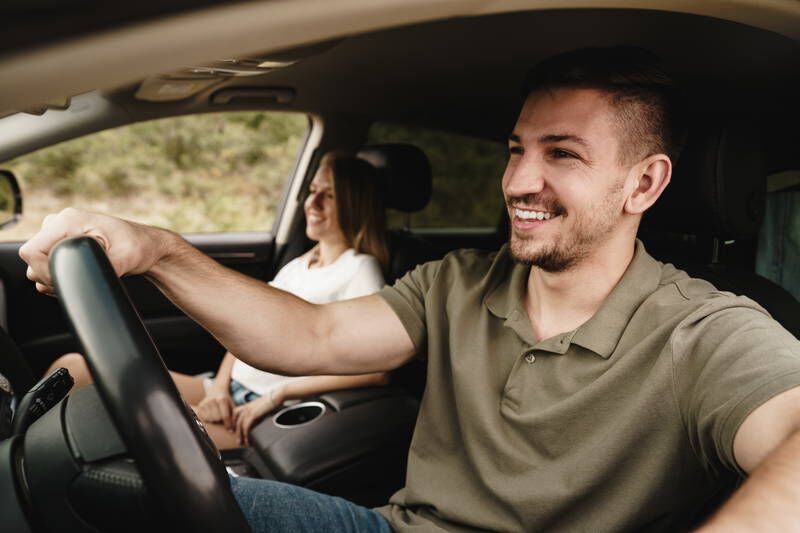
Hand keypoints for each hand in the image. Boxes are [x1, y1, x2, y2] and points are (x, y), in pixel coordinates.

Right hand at [19, 208, 173, 294]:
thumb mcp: (125, 259)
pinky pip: (46, 261)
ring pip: (38, 261)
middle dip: (49, 275)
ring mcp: (60, 231)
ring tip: (83, 274)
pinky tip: (79, 273)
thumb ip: (102, 267)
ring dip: (54, 274)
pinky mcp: (63, 240)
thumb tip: (86, 279)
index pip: (32, 250)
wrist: (148, 246)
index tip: (63, 280)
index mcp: (69, 220)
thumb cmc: (140, 247)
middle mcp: (60, 222)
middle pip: (32, 258)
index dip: (42, 271)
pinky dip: (57, 272)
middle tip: (78, 278)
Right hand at [195, 387, 234, 430]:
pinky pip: (205, 419)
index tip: (230, 430)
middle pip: (217, 418)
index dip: (228, 424)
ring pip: (210, 419)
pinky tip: (211, 414)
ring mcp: (204, 403)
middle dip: (221, 420)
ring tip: (217, 414)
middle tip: (222, 416)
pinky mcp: (199, 406)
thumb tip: (233, 431)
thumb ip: (234, 416)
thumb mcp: (232, 406)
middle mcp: (212, 400)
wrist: (216, 391)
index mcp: (222, 399)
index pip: (225, 416)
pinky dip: (209, 419)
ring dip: (215, 420)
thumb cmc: (226, 402)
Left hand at [233, 390, 282, 445]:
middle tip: (238, 441)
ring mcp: (248, 411)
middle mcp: (245, 408)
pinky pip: (246, 427)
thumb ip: (256, 412)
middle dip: (236, 432)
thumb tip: (257, 419)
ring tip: (243, 443)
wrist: (276, 396)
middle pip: (236, 421)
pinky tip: (248, 440)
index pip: (234, 414)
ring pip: (240, 426)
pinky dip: (246, 435)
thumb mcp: (260, 406)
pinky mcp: (253, 415)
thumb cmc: (271, 401)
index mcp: (246, 405)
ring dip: (241, 436)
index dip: (234, 423)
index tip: (235, 431)